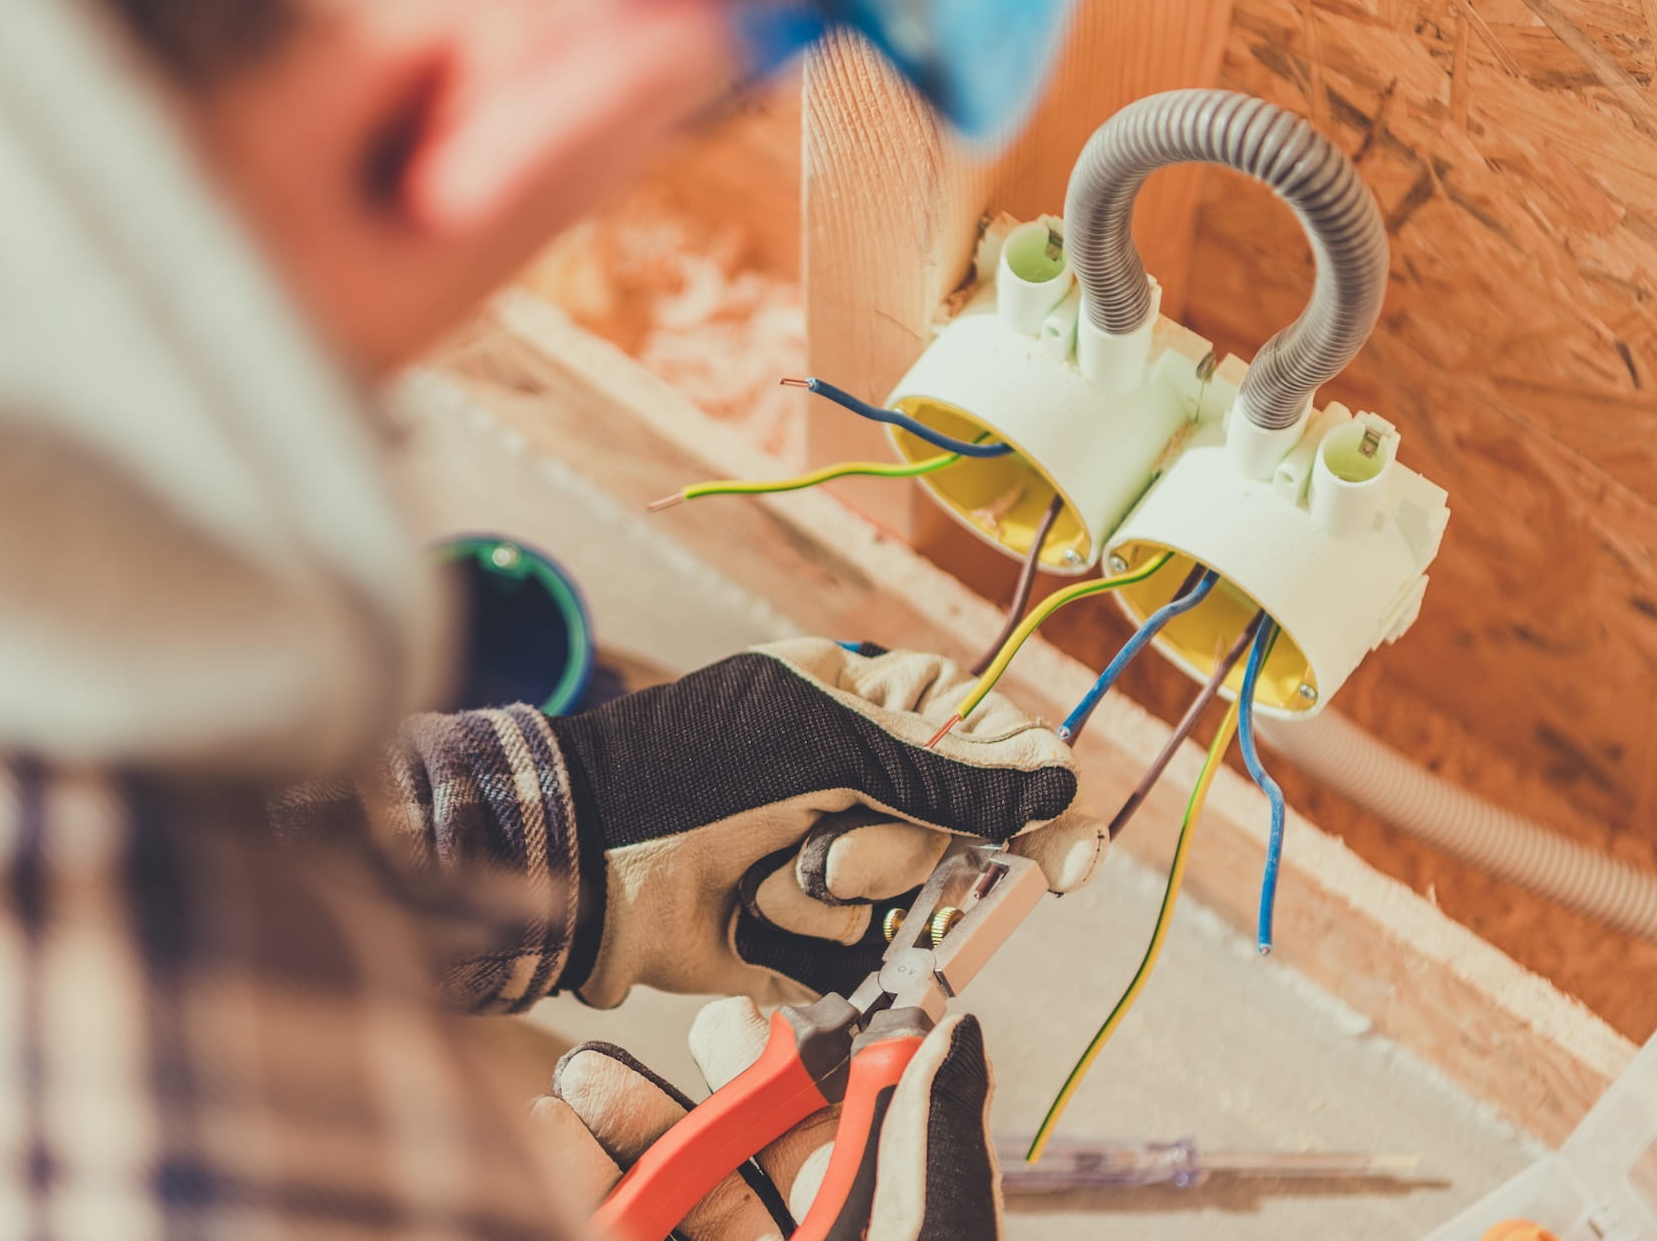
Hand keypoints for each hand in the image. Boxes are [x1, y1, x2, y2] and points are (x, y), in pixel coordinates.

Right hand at [531, 996, 999, 1240]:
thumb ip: (932, 1148)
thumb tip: (955, 1030)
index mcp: (871, 1231)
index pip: (839, 1144)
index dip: (802, 1074)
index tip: (761, 1013)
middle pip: (743, 1162)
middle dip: (707, 1087)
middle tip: (690, 1031)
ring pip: (664, 1194)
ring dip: (622, 1125)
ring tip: (584, 1072)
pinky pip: (602, 1223)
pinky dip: (570, 1176)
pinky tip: (547, 1128)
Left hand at [547, 638, 1103, 1007]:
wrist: (587, 861)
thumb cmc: (693, 771)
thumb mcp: (828, 747)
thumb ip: (950, 771)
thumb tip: (1060, 772)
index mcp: (865, 704)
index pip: (984, 736)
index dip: (1031, 790)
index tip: (1069, 856)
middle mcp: (860, 779)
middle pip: (960, 831)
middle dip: (899, 850)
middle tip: (828, 846)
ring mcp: (834, 858)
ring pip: (915, 897)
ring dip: (845, 894)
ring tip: (770, 877)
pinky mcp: (807, 934)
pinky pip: (862, 952)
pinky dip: (810, 940)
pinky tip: (753, 920)